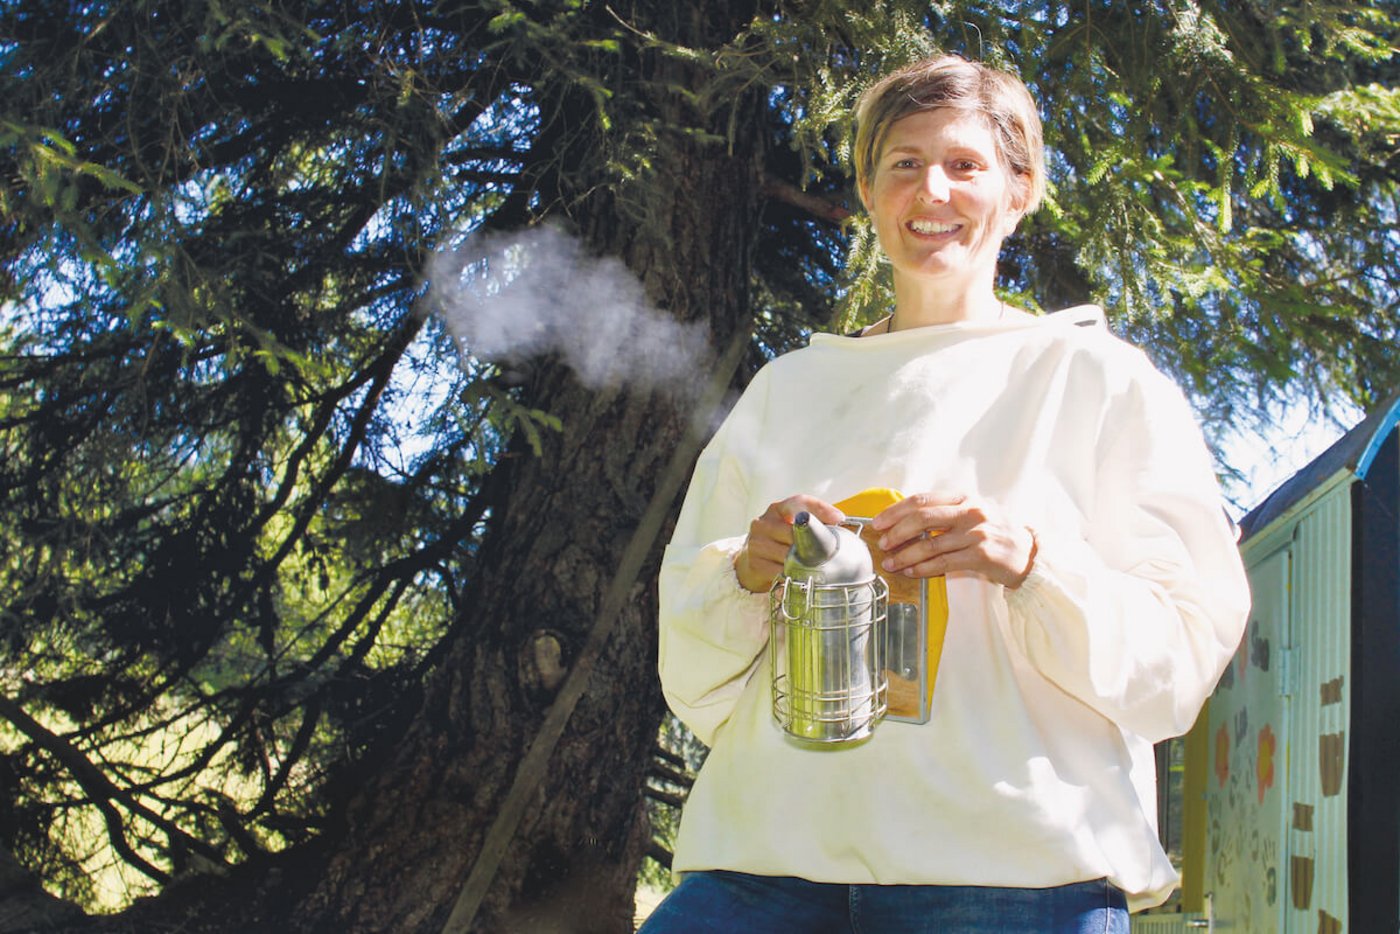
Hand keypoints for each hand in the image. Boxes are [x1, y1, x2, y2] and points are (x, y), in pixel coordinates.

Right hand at [733, 495, 845, 592]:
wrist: (752, 561)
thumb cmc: (781, 541)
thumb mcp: (793, 526)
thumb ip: (815, 522)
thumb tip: (842, 524)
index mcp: (777, 510)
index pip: (799, 502)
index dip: (821, 509)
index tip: (839, 519)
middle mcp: (764, 523)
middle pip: (796, 531)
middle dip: (814, 543)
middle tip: (829, 552)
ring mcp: (757, 544)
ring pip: (790, 554)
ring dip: (804, 563)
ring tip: (814, 567)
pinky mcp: (755, 564)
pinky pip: (782, 572)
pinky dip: (793, 575)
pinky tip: (798, 576)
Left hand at [869, 493, 1035, 587]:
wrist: (1028, 552)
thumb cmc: (995, 531)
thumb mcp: (973, 511)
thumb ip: (945, 511)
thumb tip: (904, 517)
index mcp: (964, 498)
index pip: (922, 500)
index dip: (896, 511)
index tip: (879, 522)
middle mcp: (970, 512)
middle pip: (922, 518)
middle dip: (897, 532)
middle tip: (883, 543)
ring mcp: (976, 534)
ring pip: (930, 544)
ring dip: (905, 555)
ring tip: (891, 563)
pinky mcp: (981, 556)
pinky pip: (944, 563)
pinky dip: (923, 569)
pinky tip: (912, 572)